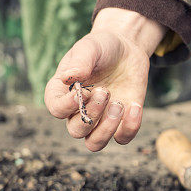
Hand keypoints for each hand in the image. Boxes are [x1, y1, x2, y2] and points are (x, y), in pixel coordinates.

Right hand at [44, 8, 167, 151]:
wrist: (127, 50)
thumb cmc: (102, 47)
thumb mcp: (90, 47)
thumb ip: (80, 61)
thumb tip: (69, 78)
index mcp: (62, 92)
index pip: (56, 109)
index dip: (67, 106)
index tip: (83, 91)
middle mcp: (78, 110)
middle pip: (76, 130)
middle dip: (92, 114)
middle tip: (105, 91)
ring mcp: (100, 119)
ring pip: (95, 143)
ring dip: (108, 128)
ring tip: (119, 103)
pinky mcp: (122, 121)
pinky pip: (122, 138)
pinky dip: (130, 127)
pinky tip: (135, 106)